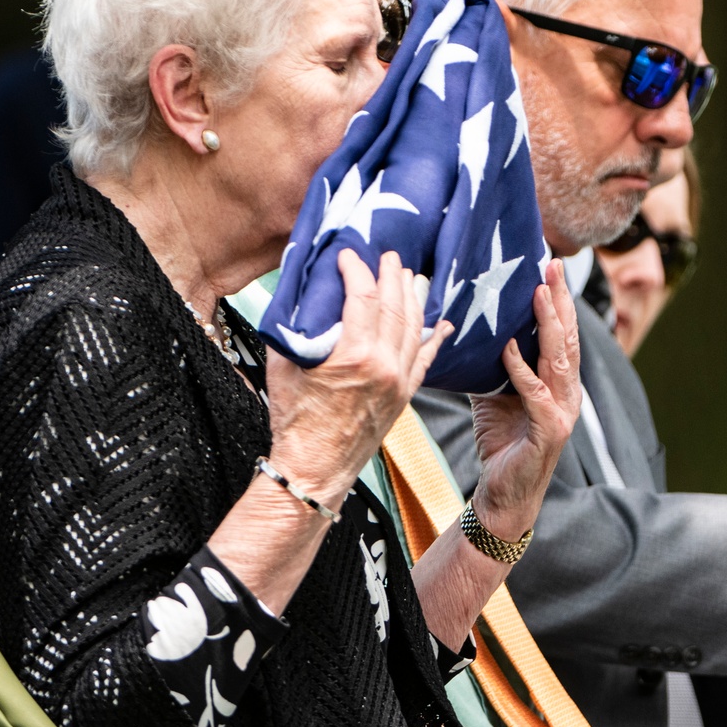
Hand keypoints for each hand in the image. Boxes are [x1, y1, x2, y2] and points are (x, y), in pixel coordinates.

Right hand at [266, 250, 451, 505]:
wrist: (314, 469)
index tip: (348, 256)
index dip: (357, 269)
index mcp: (353, 355)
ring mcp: (398, 382)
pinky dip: (434, 339)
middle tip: (389, 256)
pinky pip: (425, 360)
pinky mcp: (404, 397)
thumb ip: (296, 330)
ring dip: (413, 298)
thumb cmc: (295, 423)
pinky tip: (442, 324)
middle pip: (395, 306)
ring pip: (414, 328)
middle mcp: (383, 365)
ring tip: (412, 277)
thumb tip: (300, 300)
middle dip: (392, 275)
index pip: (363, 295)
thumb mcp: (284, 367)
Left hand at [468, 259, 580, 539]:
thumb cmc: (501, 443)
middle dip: (560, 300)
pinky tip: (508, 348)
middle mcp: (567, 394)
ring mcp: (562, 413)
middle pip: (567, 339)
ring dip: (549, 325)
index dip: (558, 301)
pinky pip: (535, 394)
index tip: (548, 267)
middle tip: (552, 265)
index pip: (561, 334)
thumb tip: (466, 331)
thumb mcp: (492, 395)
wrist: (502, 494)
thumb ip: (489, 366)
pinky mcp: (549, 432)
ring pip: (558, 360)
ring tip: (539, 293)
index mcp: (558, 383)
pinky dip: (521, 370)